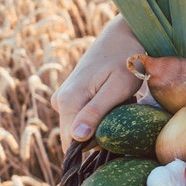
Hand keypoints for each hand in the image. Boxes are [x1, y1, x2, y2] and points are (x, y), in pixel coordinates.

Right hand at [51, 15, 144, 151]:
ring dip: (104, 123)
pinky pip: (85, 118)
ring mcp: (64, 99)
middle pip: (77, 137)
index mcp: (68, 101)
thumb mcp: (117, 88)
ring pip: (83, 128)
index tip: (116, 136)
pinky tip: (115, 102)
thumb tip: (77, 137)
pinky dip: (103, 115)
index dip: (94, 147)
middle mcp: (60, 101)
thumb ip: (96, 112)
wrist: (122, 37)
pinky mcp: (71, 97)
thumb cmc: (125, 62)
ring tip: (120, 104)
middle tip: (122, 113)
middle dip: (101, 134)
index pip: (72, 142)